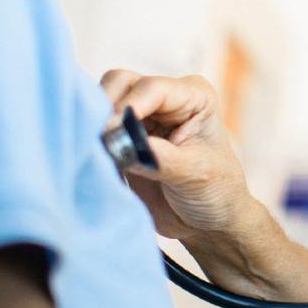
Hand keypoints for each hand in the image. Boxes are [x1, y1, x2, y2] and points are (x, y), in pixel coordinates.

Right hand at [99, 71, 255, 241]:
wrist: (208, 223)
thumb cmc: (216, 193)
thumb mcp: (195, 173)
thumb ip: (159, 156)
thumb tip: (123, 144)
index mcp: (195, 96)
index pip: (152, 88)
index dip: (128, 107)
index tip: (109, 132)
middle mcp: (167, 99)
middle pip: (121, 84)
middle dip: (105, 109)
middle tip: (98, 142)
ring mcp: (143, 117)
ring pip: (103, 103)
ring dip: (94, 124)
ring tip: (95, 153)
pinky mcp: (124, 139)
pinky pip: (96, 129)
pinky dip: (90, 141)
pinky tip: (92, 160)